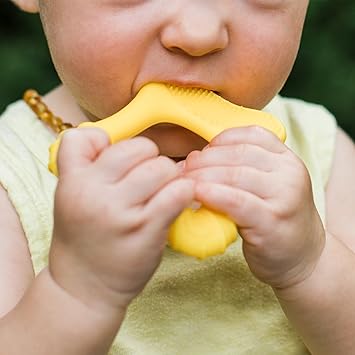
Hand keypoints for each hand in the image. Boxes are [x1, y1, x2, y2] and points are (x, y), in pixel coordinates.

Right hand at [49, 128, 194, 311]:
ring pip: (162, 167)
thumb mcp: (71, 198)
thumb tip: (108, 137)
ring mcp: (121, 212)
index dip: (112, 144)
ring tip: (164, 192)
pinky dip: (184, 192)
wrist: (83, 289)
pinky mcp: (147, 230)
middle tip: (150, 179)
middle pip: (139, 147)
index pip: (88, 135)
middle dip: (150, 160)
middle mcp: (93, 193)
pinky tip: (178, 201)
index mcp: (72, 181)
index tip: (123, 162)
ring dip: (170, 177)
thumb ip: (85, 165)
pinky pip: (178, 192)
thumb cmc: (84, 239)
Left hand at [183, 126, 324, 288]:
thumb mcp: (267, 187)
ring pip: (235, 175)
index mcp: (287, 159)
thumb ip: (243, 168)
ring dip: (202, 177)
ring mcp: (284, 196)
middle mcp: (290, 172)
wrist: (304, 259)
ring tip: (183, 184)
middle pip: (238, 154)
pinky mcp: (273, 221)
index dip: (219, 141)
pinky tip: (196, 195)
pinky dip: (213, 195)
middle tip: (182, 171)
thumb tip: (197, 158)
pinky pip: (237, 201)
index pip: (250, 135)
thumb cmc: (274, 220)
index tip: (199, 154)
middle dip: (203, 160)